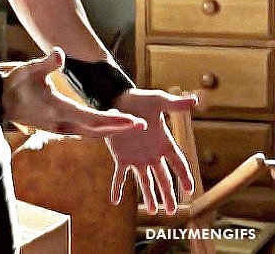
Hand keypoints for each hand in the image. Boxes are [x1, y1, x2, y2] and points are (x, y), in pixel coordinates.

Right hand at [1, 48, 146, 137]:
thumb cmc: (15, 84)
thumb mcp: (29, 69)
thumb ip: (46, 63)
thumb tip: (60, 53)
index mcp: (58, 109)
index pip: (92, 118)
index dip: (114, 121)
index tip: (132, 120)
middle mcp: (62, 123)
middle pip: (96, 130)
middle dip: (120, 128)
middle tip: (142, 125)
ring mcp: (60, 128)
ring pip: (91, 133)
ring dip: (111, 130)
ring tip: (130, 125)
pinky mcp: (58, 128)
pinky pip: (84, 132)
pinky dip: (99, 129)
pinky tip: (108, 124)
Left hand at [107, 88, 197, 213]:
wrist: (117, 99)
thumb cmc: (140, 99)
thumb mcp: (159, 101)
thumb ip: (176, 104)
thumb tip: (195, 99)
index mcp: (164, 143)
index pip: (178, 163)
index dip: (184, 176)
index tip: (190, 190)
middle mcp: (152, 154)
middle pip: (163, 179)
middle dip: (168, 195)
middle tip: (172, 211)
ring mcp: (137, 157)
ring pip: (145, 181)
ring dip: (148, 196)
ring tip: (152, 211)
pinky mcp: (121, 157)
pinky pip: (120, 175)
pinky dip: (117, 188)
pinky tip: (115, 201)